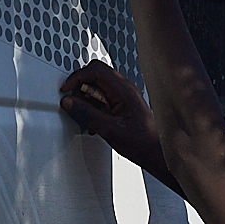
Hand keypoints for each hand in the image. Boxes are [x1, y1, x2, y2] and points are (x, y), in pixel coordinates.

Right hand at [60, 60, 179, 193]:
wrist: (158, 153)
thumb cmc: (143, 142)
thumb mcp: (109, 129)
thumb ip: (87, 114)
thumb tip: (69, 102)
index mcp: (124, 90)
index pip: (96, 70)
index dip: (77, 77)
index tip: (67, 89)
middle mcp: (125, 90)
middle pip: (95, 77)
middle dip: (81, 91)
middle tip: (77, 107)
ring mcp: (124, 97)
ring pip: (97, 90)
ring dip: (87, 103)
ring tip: (89, 121)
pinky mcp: (122, 106)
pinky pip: (102, 101)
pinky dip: (94, 110)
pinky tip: (96, 125)